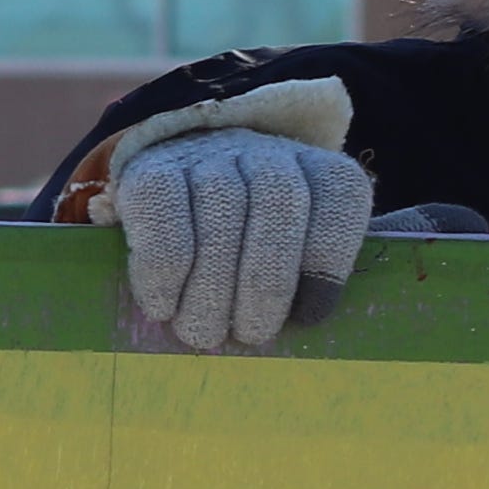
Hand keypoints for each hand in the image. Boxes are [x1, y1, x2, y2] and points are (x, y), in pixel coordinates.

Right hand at [100, 126, 371, 352]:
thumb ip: (302, 285)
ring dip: (212, 287)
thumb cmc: (239, 250)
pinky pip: (163, 220)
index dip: (329, 258)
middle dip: (267, 281)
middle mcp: (264, 154)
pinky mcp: (149, 171)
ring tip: (206, 332)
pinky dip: (163, 274)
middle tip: (251, 334)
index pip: (340, 193)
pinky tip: (163, 307)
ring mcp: (205, 157)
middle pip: (279, 198)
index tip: (309, 315)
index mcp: (315, 171)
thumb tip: (300, 323)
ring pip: (220, 208)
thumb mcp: (285, 262)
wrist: (168, 192)